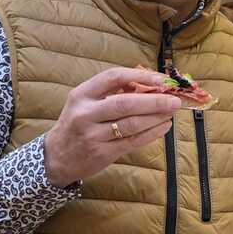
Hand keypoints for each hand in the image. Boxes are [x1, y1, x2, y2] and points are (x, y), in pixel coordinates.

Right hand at [44, 66, 180, 186]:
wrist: (57, 157)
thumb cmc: (77, 124)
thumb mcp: (84, 102)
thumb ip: (111, 92)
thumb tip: (148, 83)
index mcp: (81, 94)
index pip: (113, 77)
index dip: (140, 76)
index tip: (161, 78)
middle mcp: (86, 114)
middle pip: (126, 103)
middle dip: (154, 100)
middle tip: (175, 99)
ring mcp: (94, 135)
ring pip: (132, 124)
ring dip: (156, 117)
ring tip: (171, 112)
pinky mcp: (103, 153)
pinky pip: (133, 141)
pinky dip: (152, 133)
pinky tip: (163, 127)